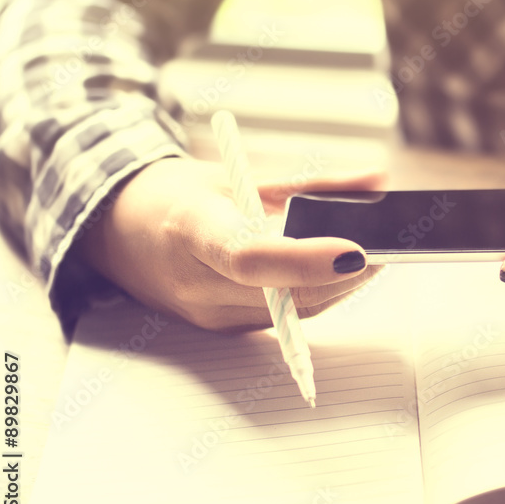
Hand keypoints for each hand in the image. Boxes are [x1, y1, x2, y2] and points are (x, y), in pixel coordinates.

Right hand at [73, 157, 384, 329]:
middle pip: (286, 293)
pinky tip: (341, 271)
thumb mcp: (238, 174)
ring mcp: (208, 314)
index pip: (250, 256)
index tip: (356, 250)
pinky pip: (284, 318)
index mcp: (191, 229)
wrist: (115, 232)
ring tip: (376, 254)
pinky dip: (318, 294)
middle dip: (345, 274)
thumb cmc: (176, 195)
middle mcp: (196, 283)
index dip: (306, 259)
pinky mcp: (222, 328)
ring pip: (295, 312)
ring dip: (341, 287)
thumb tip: (377, 181)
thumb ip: (313, 182)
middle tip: (389, 247)